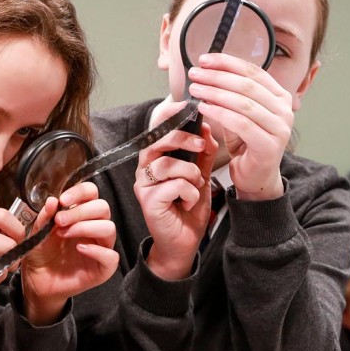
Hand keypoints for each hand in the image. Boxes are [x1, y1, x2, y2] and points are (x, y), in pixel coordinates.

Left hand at [20, 182, 118, 324]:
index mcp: (81, 214)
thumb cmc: (41, 253)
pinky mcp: (103, 268)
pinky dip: (96, 251)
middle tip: (60, 221)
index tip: (63, 200)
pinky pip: (111, 256)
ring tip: (63, 234)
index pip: (92, 193)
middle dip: (81, 211)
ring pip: (109, 228)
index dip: (80, 192)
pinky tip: (79, 249)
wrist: (37, 280)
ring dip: (85, 227)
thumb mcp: (37, 232)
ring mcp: (100, 247)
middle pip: (103, 208)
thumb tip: (53, 201)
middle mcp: (94, 227)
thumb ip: (45, 217)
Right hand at [135, 100, 219, 280]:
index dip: (169, 115)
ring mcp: (143, 184)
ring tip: (196, 187)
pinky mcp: (147, 200)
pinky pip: (173, 185)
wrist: (183, 243)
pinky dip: (189, 193)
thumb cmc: (188, 209)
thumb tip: (206, 127)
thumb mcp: (201, 177)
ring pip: (167, 163)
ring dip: (190, 174)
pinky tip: (189, 203)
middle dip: (183, 139)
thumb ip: (203, 154)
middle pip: (157, 140)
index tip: (188, 107)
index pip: (157, 129)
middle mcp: (144, 168)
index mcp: (155, 158)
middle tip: (201, 145)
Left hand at [188, 53, 288, 201]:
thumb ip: (232, 94)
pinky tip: (203, 108)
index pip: (253, 72)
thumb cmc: (246, 143)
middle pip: (247, 85)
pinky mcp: (270, 145)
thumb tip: (207, 71)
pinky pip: (240, 123)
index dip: (227, 63)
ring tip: (195, 89)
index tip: (204, 59)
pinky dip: (219, 113)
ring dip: (215, 93)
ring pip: (243, 103)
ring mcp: (280, 128)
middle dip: (217, 76)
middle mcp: (285, 110)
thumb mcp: (239, 113)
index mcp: (280, 96)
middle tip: (194, 73)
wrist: (255, 176)